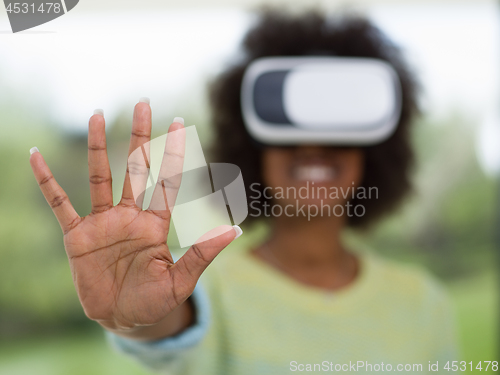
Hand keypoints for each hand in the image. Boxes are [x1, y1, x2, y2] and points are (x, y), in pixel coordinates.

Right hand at [29, 102, 239, 331]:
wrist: (124, 319)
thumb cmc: (155, 302)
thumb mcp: (180, 280)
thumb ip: (202, 253)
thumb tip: (235, 229)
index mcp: (155, 225)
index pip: (166, 182)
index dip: (173, 153)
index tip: (180, 124)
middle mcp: (129, 216)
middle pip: (134, 168)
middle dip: (139, 137)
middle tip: (143, 104)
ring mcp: (103, 224)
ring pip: (100, 177)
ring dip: (96, 147)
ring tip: (96, 115)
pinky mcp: (77, 236)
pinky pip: (60, 204)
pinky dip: (48, 182)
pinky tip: (37, 158)